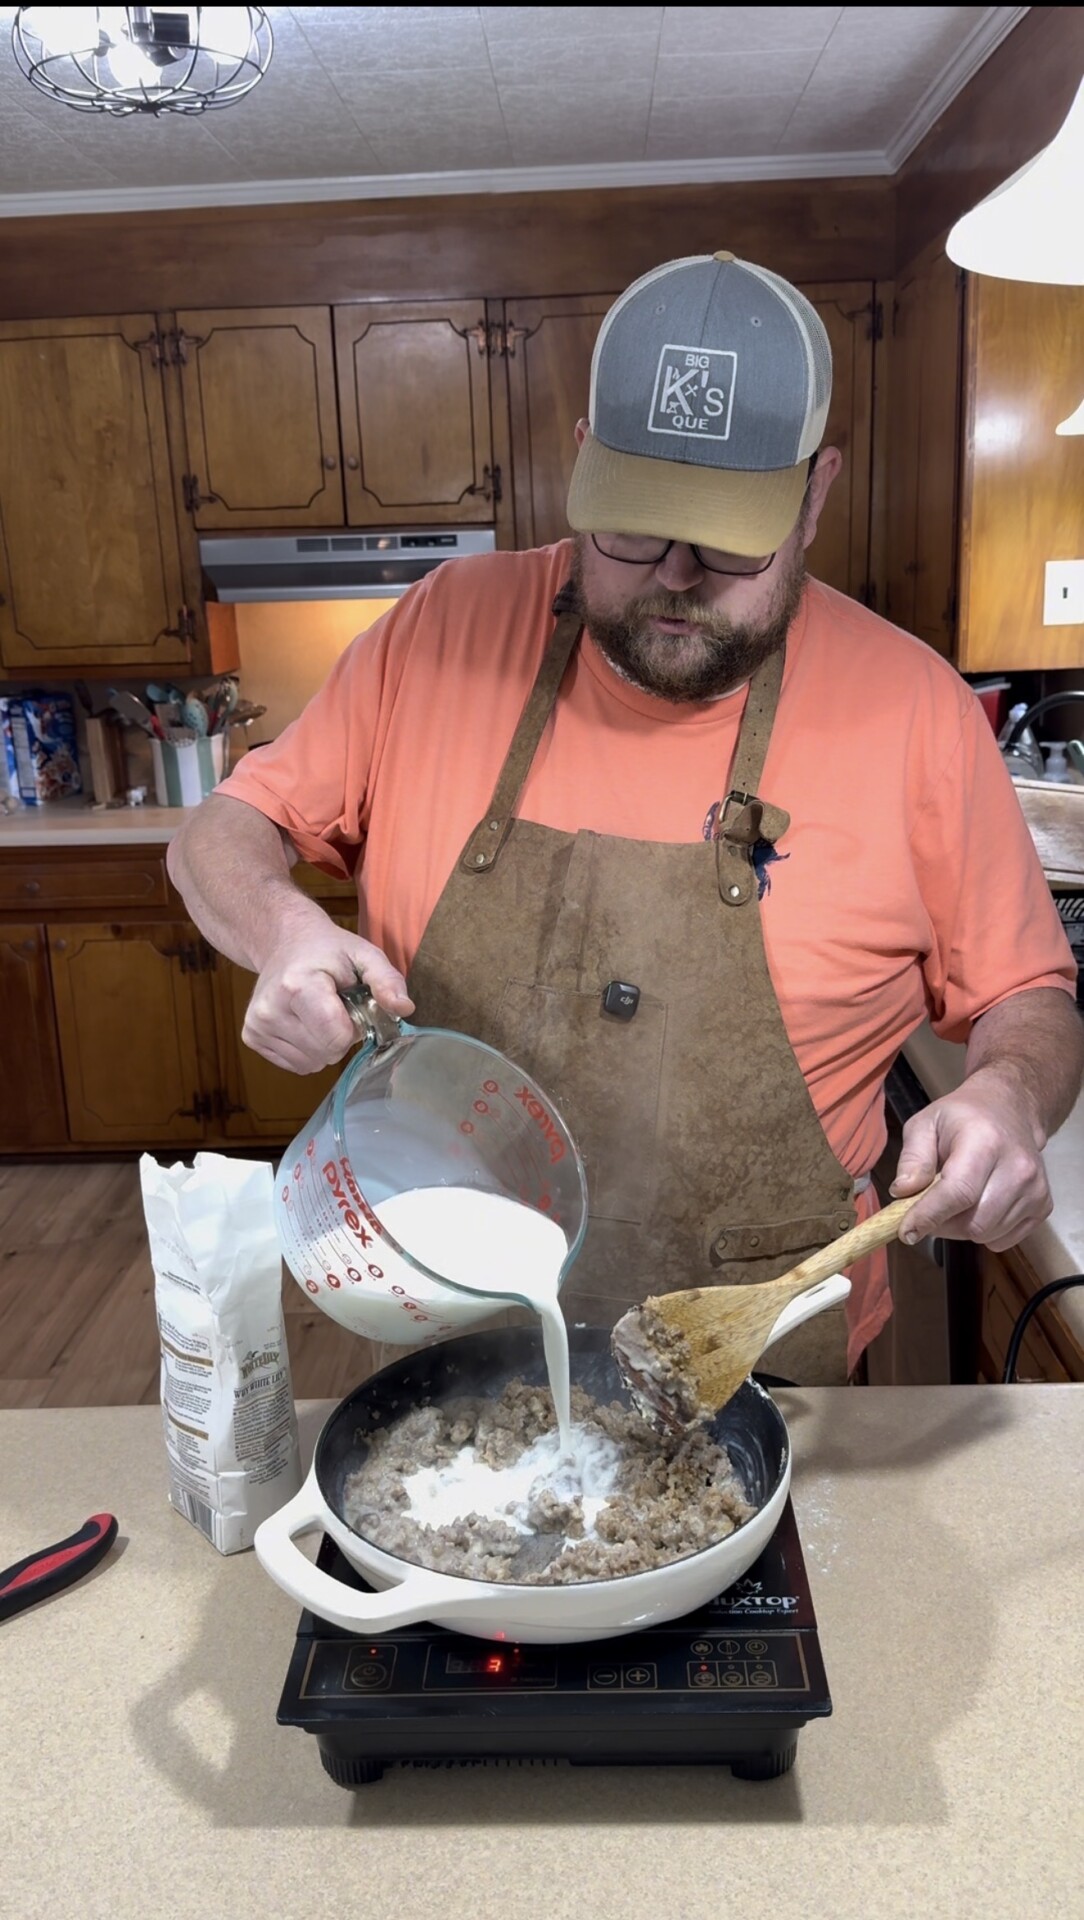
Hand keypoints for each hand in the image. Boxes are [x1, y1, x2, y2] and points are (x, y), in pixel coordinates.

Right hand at [242, 923, 413, 1073]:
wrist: (283, 942)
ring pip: (311, 1064)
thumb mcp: (364, 955)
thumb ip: (387, 981)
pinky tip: (303, 1022)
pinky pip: (296, 1065)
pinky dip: (308, 1049)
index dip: (353, 1026)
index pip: (336, 1037)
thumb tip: (405, 1008)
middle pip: (326, 1053)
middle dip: (340, 1036)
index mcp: (297, 986)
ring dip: (324, 1044)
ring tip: (318, 1012)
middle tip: (335, 1006)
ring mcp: (257, 1026)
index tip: (349, 1004)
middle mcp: (271, 1009)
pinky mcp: (252, 1037)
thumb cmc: (328, 951)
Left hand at [889, 1069, 1051, 1252]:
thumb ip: (913, 1158)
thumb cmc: (961, 1118)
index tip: (906, 1231)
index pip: (958, 1192)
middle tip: (927, 1211)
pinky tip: (978, 1206)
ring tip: (954, 1202)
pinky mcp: (1043, 1206)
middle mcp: (1018, 1167)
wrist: (1010, 1110)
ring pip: (987, 1234)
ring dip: (961, 1229)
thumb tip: (903, 1193)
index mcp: (985, 1141)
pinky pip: (1004, 1240)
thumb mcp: (925, 1124)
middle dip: (942, 1225)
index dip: (929, 1216)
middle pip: (974, 1222)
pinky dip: (984, 1233)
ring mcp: (1035, 1188)